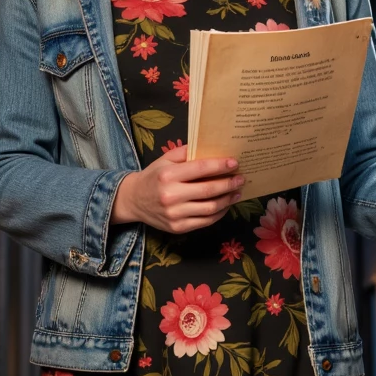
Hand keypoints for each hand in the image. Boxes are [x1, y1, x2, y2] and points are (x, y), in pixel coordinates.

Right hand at [111, 144, 245, 233]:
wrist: (133, 201)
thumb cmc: (153, 177)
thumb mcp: (164, 160)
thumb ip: (185, 152)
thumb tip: (211, 148)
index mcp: (168, 175)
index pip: (201, 169)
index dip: (220, 166)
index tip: (235, 163)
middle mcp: (171, 196)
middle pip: (209, 190)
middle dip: (229, 184)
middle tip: (241, 179)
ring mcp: (175, 214)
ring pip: (210, 208)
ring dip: (227, 200)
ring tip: (236, 192)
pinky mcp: (178, 228)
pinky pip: (205, 221)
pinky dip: (219, 213)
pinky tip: (225, 205)